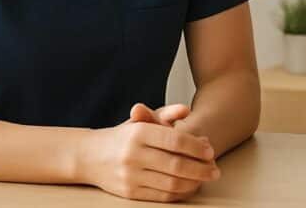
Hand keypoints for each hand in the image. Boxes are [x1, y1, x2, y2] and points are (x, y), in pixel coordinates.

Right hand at [79, 105, 219, 201]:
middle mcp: (133, 155)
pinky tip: (190, 186)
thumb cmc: (124, 136)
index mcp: (139, 133)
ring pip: (171, 183)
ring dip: (194, 182)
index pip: (175, 141)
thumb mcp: (142, 120)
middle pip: (176, 165)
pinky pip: (162, 196)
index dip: (197, 147)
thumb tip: (186, 110)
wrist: (90, 156)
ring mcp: (130, 176)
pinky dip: (180, 193)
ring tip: (205, 178)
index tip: (211, 150)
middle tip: (215, 169)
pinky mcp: (129, 193)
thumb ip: (166, 113)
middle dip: (201, 168)